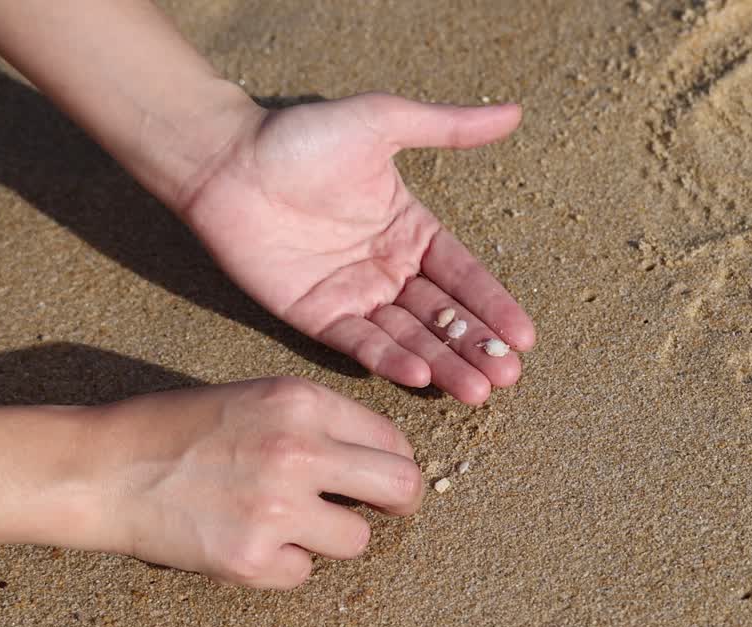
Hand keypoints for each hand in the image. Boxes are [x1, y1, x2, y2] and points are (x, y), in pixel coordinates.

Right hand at [98, 378, 421, 589]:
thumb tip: (378, 456)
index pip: (391, 439)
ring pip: (358, 540)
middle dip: (401, 503)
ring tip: (289, 523)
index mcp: (302, 403)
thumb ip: (317, 421)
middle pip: (401, 488)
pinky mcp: (250, 558)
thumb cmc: (177, 428)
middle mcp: (298, 451)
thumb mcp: (256, 398)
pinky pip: (304, 573)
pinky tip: (247, 540)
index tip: (383, 475)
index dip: (393, 461)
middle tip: (387, 510)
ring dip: (332, 537)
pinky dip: (282, 564)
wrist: (104, 468)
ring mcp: (276, 508)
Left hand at [181, 93, 535, 404]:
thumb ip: (448, 127)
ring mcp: (353, 295)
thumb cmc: (301, 136)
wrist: (226, 160)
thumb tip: (513, 111)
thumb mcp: (382, 121)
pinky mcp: (315, 315)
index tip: (525, 337)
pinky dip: (389, 360)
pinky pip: (359, 342)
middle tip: (508, 377)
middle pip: (443, 316)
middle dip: (477, 347)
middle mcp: (388, 269)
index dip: (493, 306)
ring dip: (445, 365)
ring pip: (409, 337)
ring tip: (479, 390)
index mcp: (410, 230)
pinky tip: (421, 376)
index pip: (463, 276)